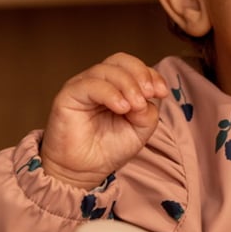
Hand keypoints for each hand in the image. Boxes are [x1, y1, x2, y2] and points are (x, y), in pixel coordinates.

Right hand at [40, 52, 168, 188]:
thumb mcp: (140, 130)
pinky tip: (122, 108)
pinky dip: (110, 93)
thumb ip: (148, 111)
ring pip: (106, 70)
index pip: (134, 67)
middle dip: (140, 74)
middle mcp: (99, 82)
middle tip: (150, 94)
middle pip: (120, 60)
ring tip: (135, 106)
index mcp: (117, 86)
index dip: (150, 74)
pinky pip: (90, 85)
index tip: (162, 92)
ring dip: (127, 85)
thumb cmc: (110, 148)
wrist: (84, 171)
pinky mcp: (68, 95)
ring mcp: (83, 86)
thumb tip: (145, 98)